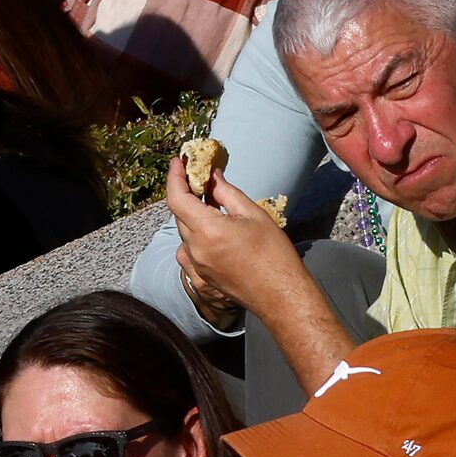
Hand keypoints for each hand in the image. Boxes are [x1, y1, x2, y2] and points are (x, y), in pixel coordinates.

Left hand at [164, 159, 298, 327]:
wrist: (280, 294)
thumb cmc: (275, 255)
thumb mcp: (255, 216)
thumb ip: (228, 194)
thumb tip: (212, 177)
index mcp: (208, 230)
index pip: (177, 198)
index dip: (175, 177)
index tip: (178, 162)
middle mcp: (195, 247)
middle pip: (179, 213)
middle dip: (187, 194)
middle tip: (201, 180)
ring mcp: (195, 264)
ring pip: (184, 231)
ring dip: (192, 215)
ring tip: (211, 207)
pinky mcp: (200, 275)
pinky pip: (188, 249)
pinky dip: (194, 236)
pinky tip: (212, 234)